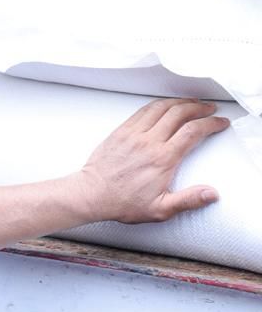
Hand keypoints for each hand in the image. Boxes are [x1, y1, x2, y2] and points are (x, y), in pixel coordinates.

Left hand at [74, 98, 229, 223]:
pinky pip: (142, 111)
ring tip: (192, 103)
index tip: (221, 122)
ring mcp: (133, 134)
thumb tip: (212, 194)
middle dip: (199, 107)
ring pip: (161, 107)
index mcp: (162, 159)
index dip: (211, 123)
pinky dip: (158, 104)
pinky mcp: (120, 131)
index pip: (193, 131)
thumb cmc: (123, 203)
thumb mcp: (159, 209)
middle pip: (179, 113)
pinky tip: (166, 106)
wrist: (91, 194)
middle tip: (209, 109)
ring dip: (180, 102)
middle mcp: (148, 142)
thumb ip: (188, 200)